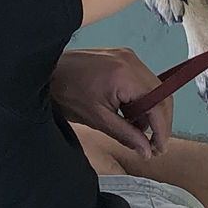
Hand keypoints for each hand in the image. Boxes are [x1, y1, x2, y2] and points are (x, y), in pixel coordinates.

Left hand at [51, 47, 172, 158]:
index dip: (162, 129)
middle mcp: (132, 61)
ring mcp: (128, 56)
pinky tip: (128, 115)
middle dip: (159, 121)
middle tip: (152, 145)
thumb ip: (126, 135)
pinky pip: (141, 80)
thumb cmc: (66, 94)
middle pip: (161, 94)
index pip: (158, 103)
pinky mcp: (122, 57)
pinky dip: (140, 99)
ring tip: (136, 131)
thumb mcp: (97, 119)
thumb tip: (147, 151)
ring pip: (153, 88)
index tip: (159, 149)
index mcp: (126, 75)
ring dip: (149, 111)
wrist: (45, 72)